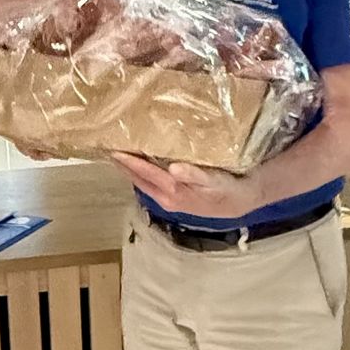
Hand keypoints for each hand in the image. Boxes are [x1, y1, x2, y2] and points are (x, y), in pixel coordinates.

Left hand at [112, 153, 263, 219]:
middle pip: (138, 179)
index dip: (128, 161)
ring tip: (119, 154)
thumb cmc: (229, 189)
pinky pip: (153, 184)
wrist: (242, 201)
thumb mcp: (215, 181)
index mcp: (174, 191)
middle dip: (123, 165)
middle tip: (107, 147)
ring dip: (131, 170)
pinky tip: (142, 165)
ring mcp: (170, 199)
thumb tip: (173, 169)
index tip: (112, 149)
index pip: (144, 173)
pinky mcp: (175, 197)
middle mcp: (167, 197)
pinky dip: (143, 174)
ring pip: (144, 182)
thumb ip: (194, 175)